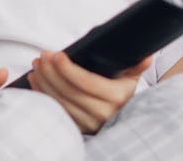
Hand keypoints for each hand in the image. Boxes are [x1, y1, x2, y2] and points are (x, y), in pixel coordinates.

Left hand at [26, 50, 151, 132]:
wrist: (121, 113)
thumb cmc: (123, 88)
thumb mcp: (131, 75)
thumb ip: (137, 65)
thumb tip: (146, 57)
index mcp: (116, 97)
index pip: (87, 82)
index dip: (69, 69)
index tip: (56, 55)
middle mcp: (102, 114)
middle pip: (70, 92)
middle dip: (52, 72)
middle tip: (42, 56)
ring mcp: (88, 123)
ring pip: (60, 102)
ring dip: (44, 81)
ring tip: (37, 64)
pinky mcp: (77, 127)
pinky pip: (56, 110)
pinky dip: (42, 94)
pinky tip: (36, 80)